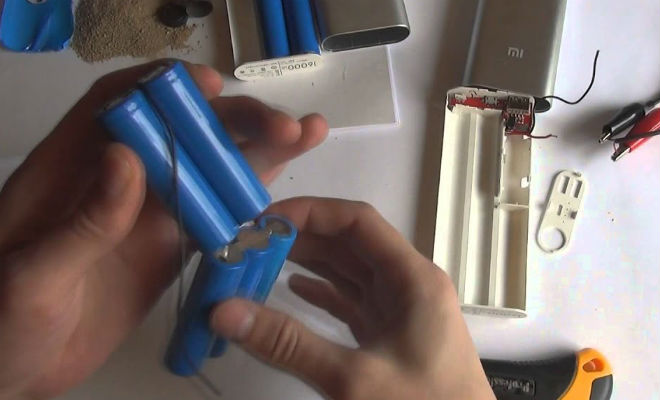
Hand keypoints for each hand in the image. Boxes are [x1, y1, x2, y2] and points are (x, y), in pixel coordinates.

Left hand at [0, 62, 327, 398]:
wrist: (17, 373)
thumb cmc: (2, 324)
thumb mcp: (31, 277)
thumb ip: (81, 221)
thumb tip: (128, 158)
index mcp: (71, 170)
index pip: (119, 105)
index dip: (167, 87)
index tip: (212, 86)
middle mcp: (118, 183)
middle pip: (182, 133)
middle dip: (236, 121)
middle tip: (288, 126)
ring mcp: (149, 216)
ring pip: (209, 171)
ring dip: (258, 151)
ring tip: (307, 135)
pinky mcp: (169, 248)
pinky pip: (215, 216)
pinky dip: (250, 200)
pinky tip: (284, 185)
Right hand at [211, 198, 494, 399]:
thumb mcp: (353, 379)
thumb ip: (288, 344)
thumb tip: (225, 312)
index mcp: (413, 278)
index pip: (358, 222)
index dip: (310, 212)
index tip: (264, 221)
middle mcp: (409, 285)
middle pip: (351, 244)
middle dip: (302, 238)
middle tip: (252, 244)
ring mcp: (400, 310)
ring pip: (350, 271)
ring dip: (309, 263)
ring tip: (262, 261)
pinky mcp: (391, 335)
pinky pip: (352, 301)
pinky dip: (322, 293)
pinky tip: (291, 289)